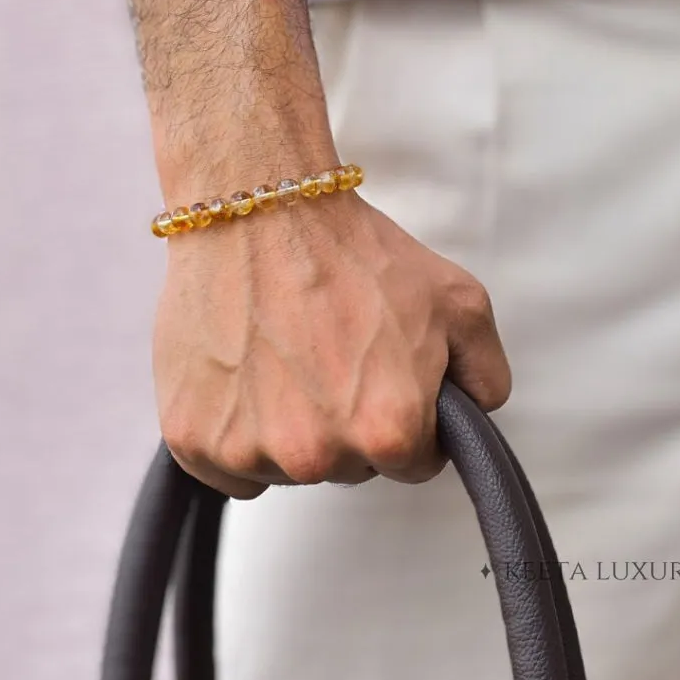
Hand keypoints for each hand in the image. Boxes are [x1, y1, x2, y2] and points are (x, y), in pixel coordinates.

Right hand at [154, 191, 511, 498]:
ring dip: (289, 428)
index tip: (381, 375)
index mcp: (388, 430)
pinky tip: (244, 378)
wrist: (260, 210)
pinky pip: (228, 470)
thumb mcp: (458, 301)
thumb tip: (474, 418)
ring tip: (282, 356)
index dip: (406, 416)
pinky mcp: (192, 438)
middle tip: (329, 354)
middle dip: (347, 423)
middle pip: (348, 469)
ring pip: (287, 469)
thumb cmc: (351, 251)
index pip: (414, 464)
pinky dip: (236, 434)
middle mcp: (317, 454)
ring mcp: (249, 450)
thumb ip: (486, 376)